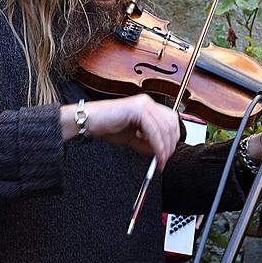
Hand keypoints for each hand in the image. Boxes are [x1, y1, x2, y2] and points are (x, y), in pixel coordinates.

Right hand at [60, 94, 179, 169]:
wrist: (89, 121)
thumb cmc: (106, 126)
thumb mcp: (132, 137)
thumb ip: (146, 142)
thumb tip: (161, 152)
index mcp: (147, 106)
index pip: (170, 120)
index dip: (172, 138)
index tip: (168, 154)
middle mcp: (147, 102)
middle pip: (171, 123)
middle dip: (171, 144)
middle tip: (165, 160)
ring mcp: (143, 104)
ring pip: (164, 127)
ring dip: (165, 147)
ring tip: (160, 161)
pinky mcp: (137, 109)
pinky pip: (154, 131)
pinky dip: (157, 146)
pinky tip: (155, 155)